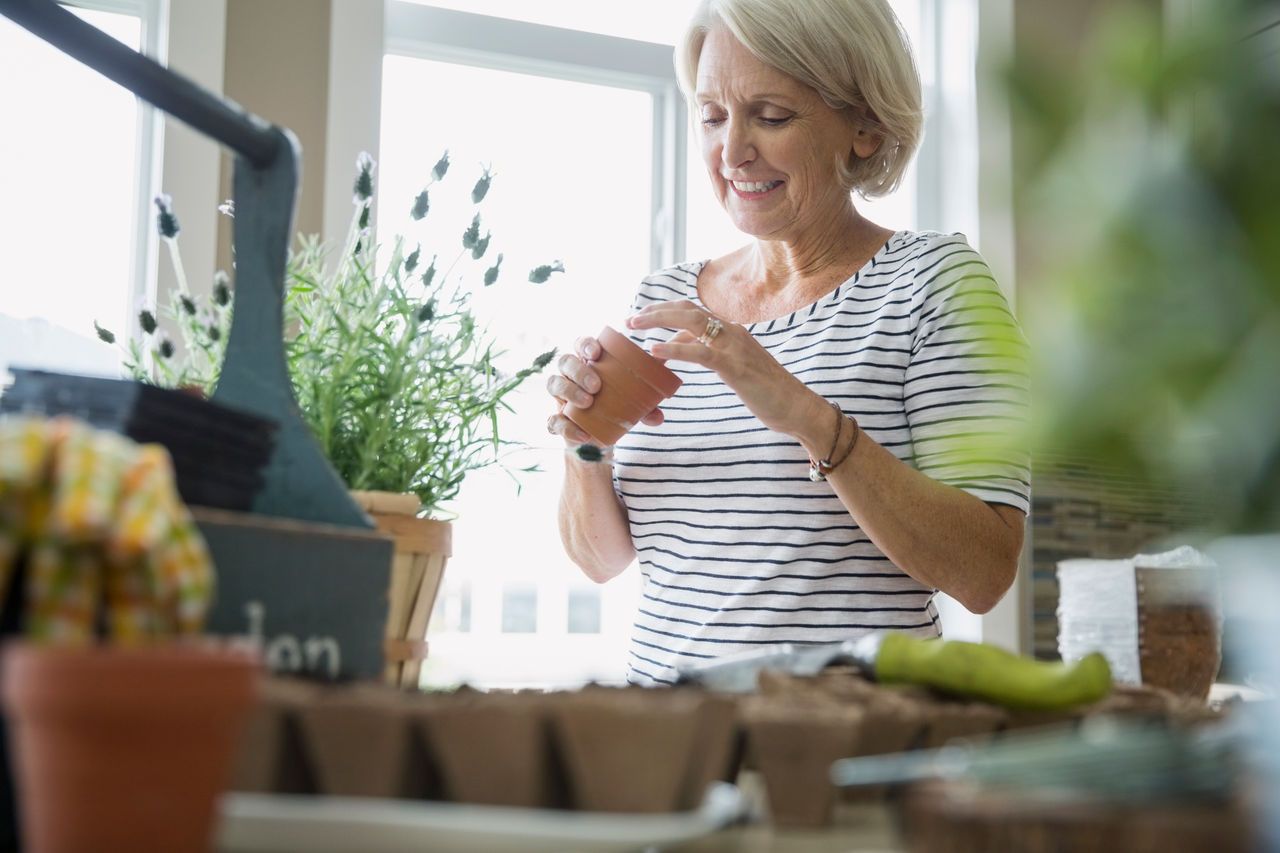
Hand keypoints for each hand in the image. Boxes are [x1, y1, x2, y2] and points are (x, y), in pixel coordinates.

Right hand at [545, 335, 665, 445]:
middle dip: (578, 371)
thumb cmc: (616, 406)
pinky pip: (553, 421)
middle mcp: (570, 375)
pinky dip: (566, 427)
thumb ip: (646, 407)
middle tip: (596, 386)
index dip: (585, 345)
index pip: (581, 344)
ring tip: (588, 403)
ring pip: (553, 384)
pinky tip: (583, 434)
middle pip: (565, 362)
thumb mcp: (633, 404)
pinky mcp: (558, 418)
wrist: (600, 436)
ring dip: (569, 391)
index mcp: (589, 362)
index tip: (596, 353)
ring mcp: (560, 396)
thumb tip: (658, 415)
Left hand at [627, 300, 818, 436]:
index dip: (666, 310)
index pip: (693, 310)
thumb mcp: (734, 367)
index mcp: (732, 331)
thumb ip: (710, 353)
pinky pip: (700, 351)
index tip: (643, 316)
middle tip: (630, 318)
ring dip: (658, 320)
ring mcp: (734, 346)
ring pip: (690, 321)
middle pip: (687, 309)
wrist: (796, 406)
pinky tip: (654, 351)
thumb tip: (683, 344)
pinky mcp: (734, 366)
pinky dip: (674, 348)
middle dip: (656, 310)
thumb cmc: (767, 390)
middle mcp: (732, 331)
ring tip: (634, 325)